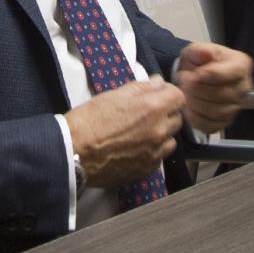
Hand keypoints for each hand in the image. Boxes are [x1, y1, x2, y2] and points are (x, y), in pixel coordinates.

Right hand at [65, 78, 183, 188]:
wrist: (74, 152)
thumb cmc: (89, 120)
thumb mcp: (114, 94)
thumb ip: (141, 87)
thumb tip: (158, 83)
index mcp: (153, 108)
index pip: (179, 97)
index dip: (168, 94)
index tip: (158, 95)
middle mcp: (159, 131)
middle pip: (177, 118)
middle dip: (166, 113)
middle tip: (147, 113)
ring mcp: (155, 152)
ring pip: (171, 140)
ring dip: (162, 134)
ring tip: (142, 132)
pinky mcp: (147, 169)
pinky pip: (159, 157)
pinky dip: (153, 151)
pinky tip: (135, 147)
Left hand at [175, 42, 252, 133]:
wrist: (194, 77)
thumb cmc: (199, 62)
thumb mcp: (196, 50)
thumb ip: (200, 50)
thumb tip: (207, 54)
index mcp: (241, 65)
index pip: (233, 72)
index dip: (211, 74)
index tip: (195, 73)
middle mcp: (243, 87)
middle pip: (223, 94)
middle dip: (198, 89)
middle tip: (183, 81)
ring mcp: (236, 106)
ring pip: (216, 112)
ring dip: (195, 103)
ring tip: (184, 93)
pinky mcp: (225, 122)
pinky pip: (211, 126)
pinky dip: (195, 118)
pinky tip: (188, 108)